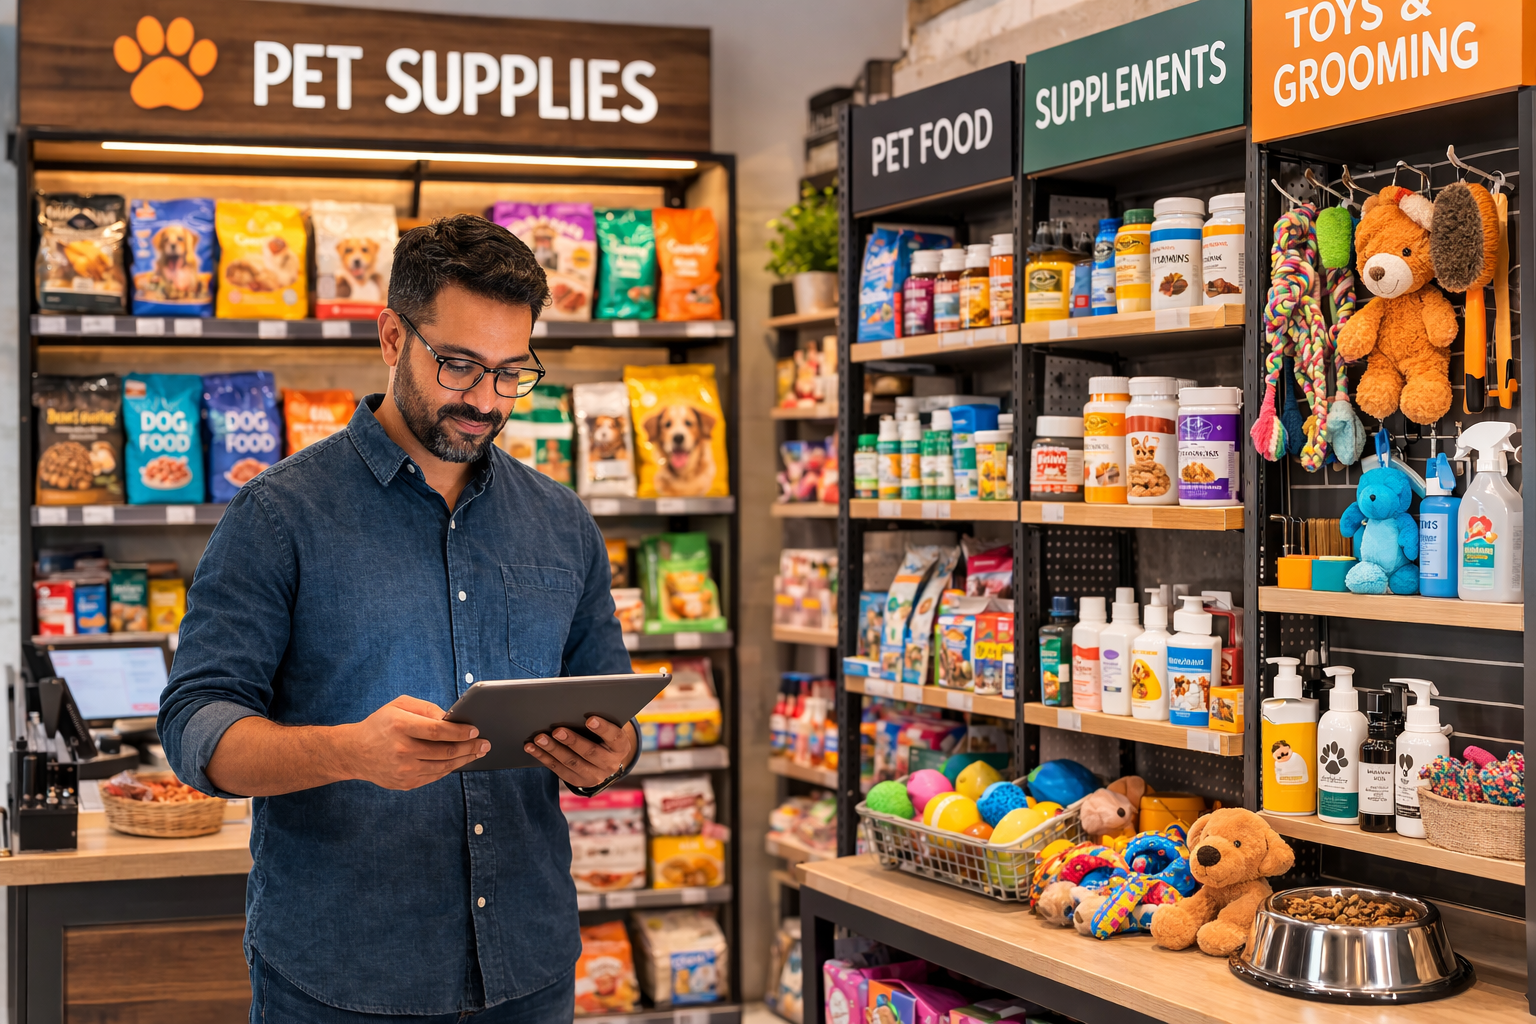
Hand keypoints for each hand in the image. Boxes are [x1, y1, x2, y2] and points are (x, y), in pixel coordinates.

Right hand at [338, 695, 489, 790]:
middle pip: (445, 751)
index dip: (460, 732)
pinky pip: (435, 776)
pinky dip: (450, 768)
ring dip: (465, 759)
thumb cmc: (381, 724)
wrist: (354, 752)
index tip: (475, 730)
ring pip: (443, 766)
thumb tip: (451, 718)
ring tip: (478, 752)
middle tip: (485, 743)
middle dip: (470, 747)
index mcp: (400, 726)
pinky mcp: (405, 783)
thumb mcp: (399, 706)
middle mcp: (402, 750)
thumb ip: (426, 709)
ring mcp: (404, 770)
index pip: (438, 731)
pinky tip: (459, 760)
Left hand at [525, 718, 635, 788]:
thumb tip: (574, 703)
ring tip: (539, 738)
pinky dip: (543, 757)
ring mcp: (594, 776)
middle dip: (572, 741)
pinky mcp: (578, 781)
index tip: (590, 719)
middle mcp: (610, 764)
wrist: (605, 761)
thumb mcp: (607, 728)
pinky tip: (532, 748)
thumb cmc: (603, 735)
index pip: (614, 737)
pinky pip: (559, 770)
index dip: (603, 728)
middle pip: (590, 752)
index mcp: (621, 747)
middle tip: (557, 730)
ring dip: (553, 749)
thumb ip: (597, 719)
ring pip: (571, 762)